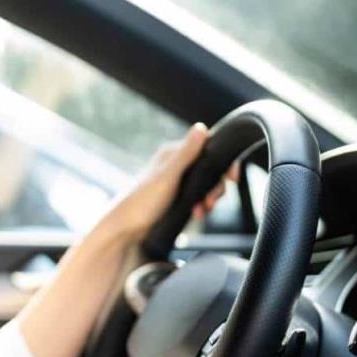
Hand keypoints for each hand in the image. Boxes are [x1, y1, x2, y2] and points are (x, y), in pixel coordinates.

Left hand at [105, 123, 238, 240]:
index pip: (209, 147)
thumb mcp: (168, 176)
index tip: (231, 179)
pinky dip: (200, 206)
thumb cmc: (142, 202)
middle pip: (211, 168)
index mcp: (173, 153)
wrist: (125, 229)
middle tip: (210, 200)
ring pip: (206, 185)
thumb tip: (200, 127)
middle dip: (216, 186)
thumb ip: (186, 153)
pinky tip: (195, 214)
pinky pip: (197, 198)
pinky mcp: (175, 197)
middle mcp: (175, 164)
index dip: (223, 162)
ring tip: (200, 210)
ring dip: (208, 199)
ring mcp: (176, 181)